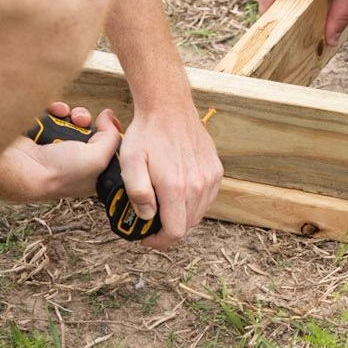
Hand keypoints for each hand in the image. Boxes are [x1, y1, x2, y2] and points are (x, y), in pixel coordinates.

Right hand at [0, 103, 121, 204]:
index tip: (110, 123)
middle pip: (90, 130)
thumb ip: (112, 137)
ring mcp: (55, 146)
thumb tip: (109, 116)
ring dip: (74, 114)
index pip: (107, 150)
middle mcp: (73, 160)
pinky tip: (55, 111)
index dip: (110, 133)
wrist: (21, 166)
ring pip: (73, 120)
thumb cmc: (59, 171)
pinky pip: (54, 113)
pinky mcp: (40, 132)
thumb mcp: (98, 159)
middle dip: (89, 121)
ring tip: (70, 117)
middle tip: (83, 122)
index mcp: (90, 172)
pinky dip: (56, 109)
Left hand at [117, 101, 223, 249]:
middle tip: (153, 218)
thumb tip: (147, 216)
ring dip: (182, 215)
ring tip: (165, 203)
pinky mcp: (216, 169)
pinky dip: (195, 201)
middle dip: (169, 228)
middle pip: (187, 225)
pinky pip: (208, 198)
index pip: (175, 232)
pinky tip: (180, 190)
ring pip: (199, 213)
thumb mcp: (130, 162)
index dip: (159, 241)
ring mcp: (210, 177)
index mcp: (176, 188)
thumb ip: (137, 193)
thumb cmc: (147, 133)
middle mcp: (198, 185)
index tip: (147, 235)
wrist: (168, 106)